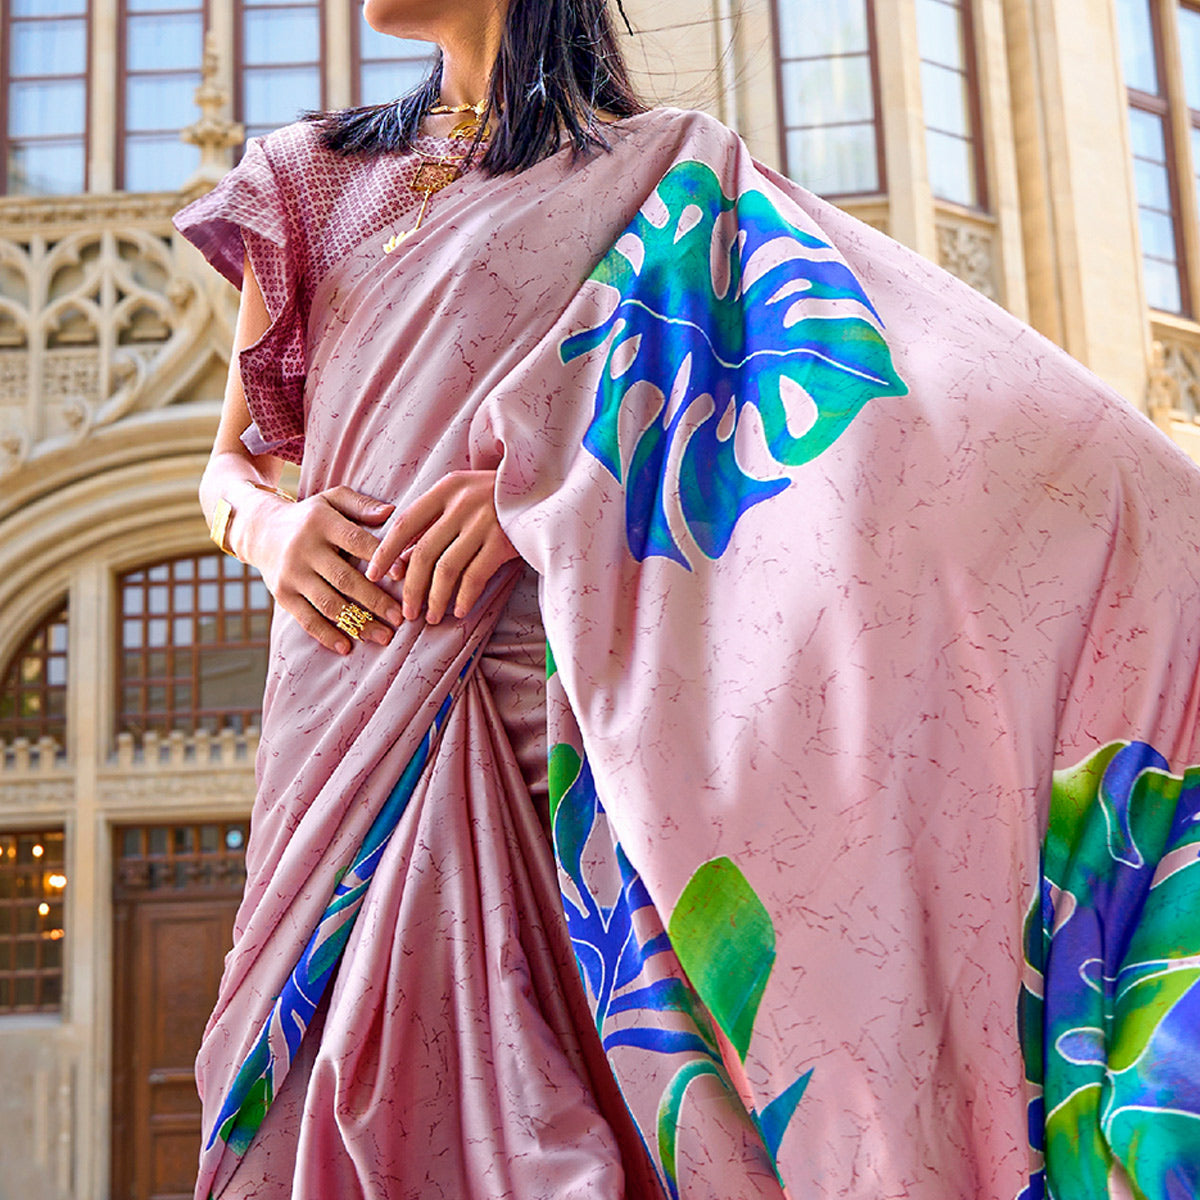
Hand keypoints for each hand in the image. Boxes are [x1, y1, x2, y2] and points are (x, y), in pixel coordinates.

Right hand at [237, 485, 404, 654]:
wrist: (260, 530)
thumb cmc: (311, 516)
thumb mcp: (332, 500)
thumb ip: (361, 505)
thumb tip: (392, 512)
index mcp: (322, 522)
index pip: (356, 541)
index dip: (381, 559)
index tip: (404, 576)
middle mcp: (304, 549)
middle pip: (345, 579)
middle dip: (375, 601)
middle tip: (401, 618)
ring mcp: (292, 574)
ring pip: (329, 604)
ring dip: (358, 623)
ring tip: (384, 636)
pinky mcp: (282, 595)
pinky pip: (307, 619)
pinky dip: (327, 635)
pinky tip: (347, 647)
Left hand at [365, 470, 517, 624]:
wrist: (548, 492)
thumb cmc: (500, 498)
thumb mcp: (464, 496)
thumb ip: (434, 520)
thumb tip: (401, 560)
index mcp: (447, 488)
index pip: (405, 523)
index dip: (386, 552)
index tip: (373, 575)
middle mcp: (462, 503)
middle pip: (423, 552)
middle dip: (411, 588)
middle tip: (407, 612)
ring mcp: (485, 522)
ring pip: (447, 569)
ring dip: (435, 598)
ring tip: (430, 617)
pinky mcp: (504, 541)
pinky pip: (475, 576)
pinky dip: (464, 597)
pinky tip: (459, 610)